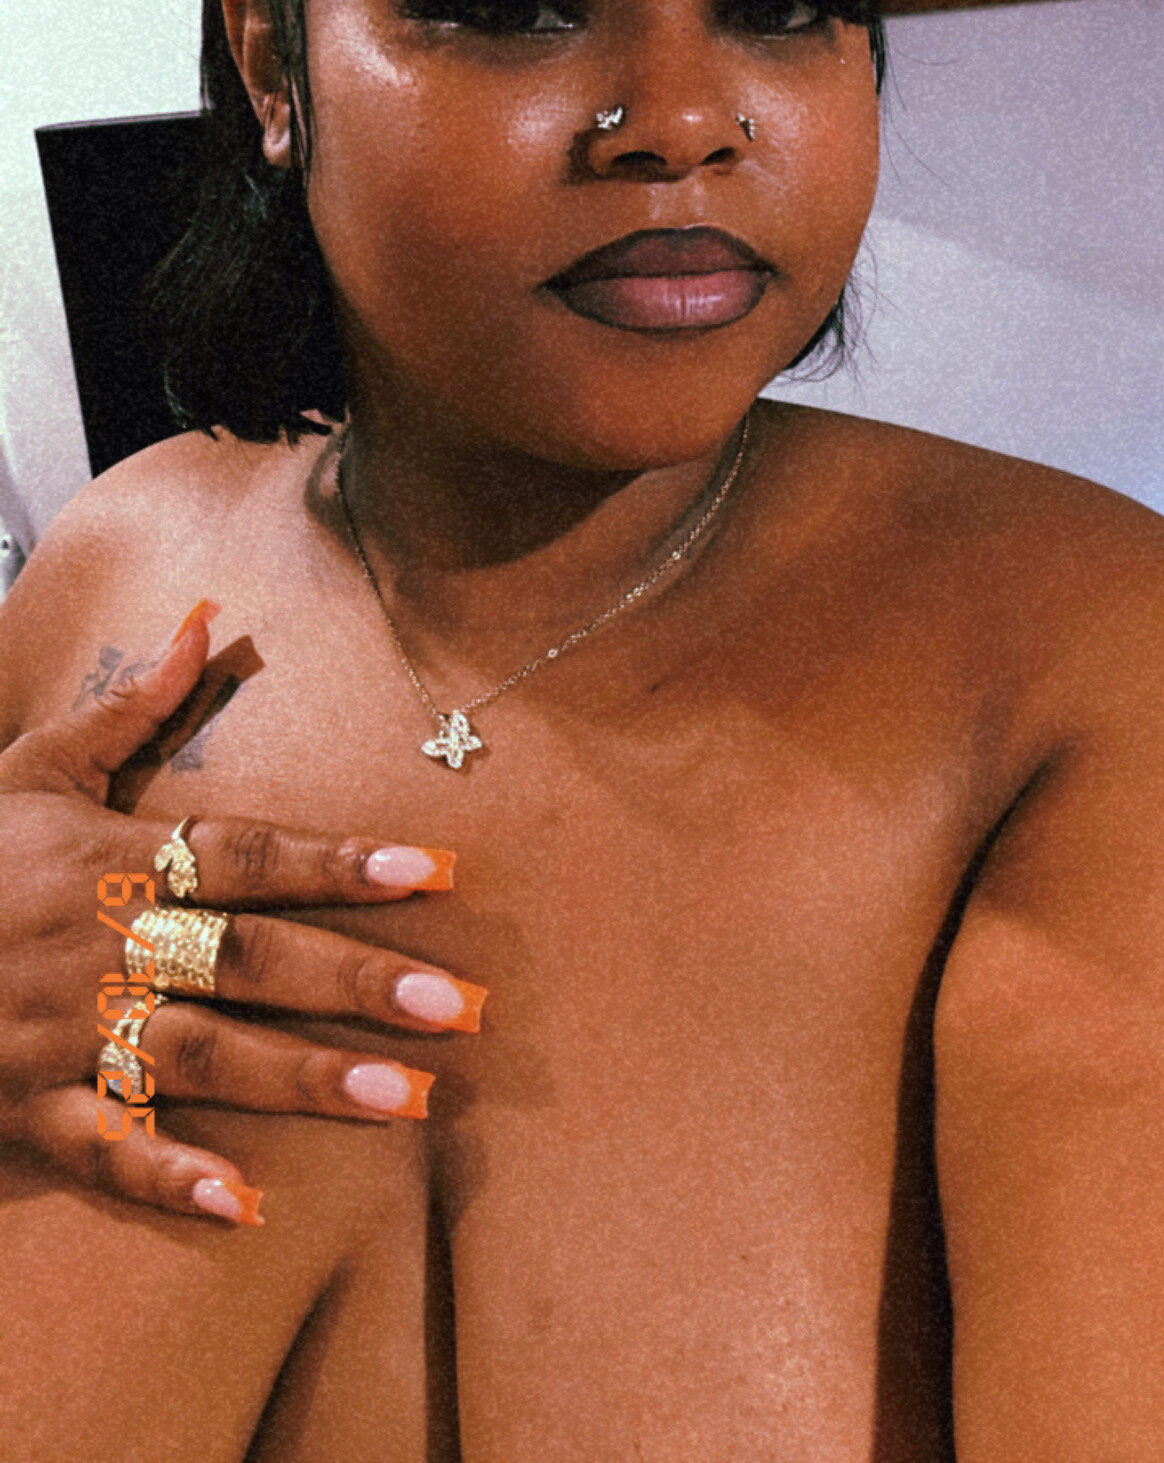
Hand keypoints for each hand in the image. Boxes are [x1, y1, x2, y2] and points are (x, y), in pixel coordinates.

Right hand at [0, 602, 484, 1222]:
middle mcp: (101, 943)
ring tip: (406, 1100)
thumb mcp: (36, 765)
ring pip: (198, 1055)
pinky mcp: (29, 1106)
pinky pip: (104, 1148)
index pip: (243, 853)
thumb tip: (205, 619)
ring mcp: (65, 1030)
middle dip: (356, 982)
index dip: (336, 860)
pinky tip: (242, 1204)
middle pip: (246, 959)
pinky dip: (167, 1178)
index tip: (432, 870)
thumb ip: (131, 703)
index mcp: (112, 856)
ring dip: (303, 1079)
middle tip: (459, 1007)